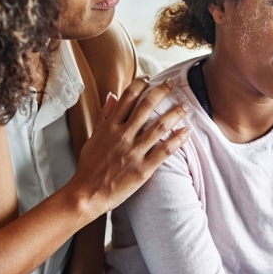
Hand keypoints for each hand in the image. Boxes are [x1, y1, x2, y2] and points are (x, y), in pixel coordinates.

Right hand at [68, 75, 190, 214]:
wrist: (85, 195)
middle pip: (146, 107)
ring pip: (159, 127)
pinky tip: (187, 132)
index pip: (127, 98)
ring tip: (186, 106)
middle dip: (162, 92)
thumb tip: (111, 95)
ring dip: (175, 114)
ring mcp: (133, 152)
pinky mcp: (142, 169)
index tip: (149, 77)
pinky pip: (164, 151)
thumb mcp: (93, 137)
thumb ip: (104, 116)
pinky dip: (177, 140)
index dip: (140, 84)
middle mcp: (123, 136)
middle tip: (173, 83)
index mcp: (110, 127)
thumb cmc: (89, 167)